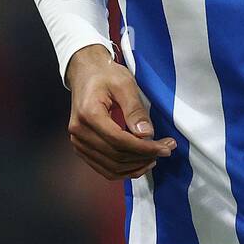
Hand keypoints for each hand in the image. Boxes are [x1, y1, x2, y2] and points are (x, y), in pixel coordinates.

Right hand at [65, 45, 175, 179]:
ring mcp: (78, 142)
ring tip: (155, 157)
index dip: (145, 148)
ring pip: (111, 167)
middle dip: (144, 157)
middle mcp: (79, 132)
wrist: (86, 73)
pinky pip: (104, 168)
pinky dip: (124, 170)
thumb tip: (146, 134)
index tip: (165, 147)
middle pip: (116, 156)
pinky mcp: (82, 148)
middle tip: (166, 149)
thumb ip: (135, 110)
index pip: (120, 141)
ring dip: (136, 167)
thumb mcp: (125, 84)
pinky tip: (139, 163)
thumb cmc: (105, 75)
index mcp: (89, 114)